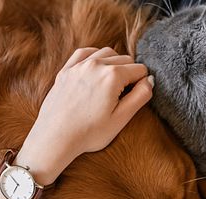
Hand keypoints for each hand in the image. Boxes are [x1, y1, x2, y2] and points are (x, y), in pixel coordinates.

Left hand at [17, 47, 153, 184]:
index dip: (142, 83)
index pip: (140, 69)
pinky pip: (85, 52)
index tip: (134, 98)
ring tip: (112, 84)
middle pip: (125, 59)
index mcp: (113, 76)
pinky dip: (95, 57)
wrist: (55, 138)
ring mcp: (79, 66)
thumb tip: (149, 80)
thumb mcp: (121, 118)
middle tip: (123, 95)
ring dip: (114, 64)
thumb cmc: (89, 133)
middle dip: (129, 73)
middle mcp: (96, 64)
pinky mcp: (66, 70)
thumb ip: (140, 96)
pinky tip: (97, 69)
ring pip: (106, 53)